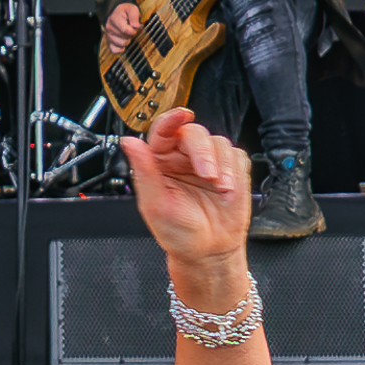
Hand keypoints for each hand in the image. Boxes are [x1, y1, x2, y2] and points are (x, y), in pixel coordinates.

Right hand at [103, 1, 143, 53]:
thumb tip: (136, 27)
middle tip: (132, 30)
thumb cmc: (125, 11)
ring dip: (127, 41)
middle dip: (131, 36)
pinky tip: (124, 43)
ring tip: (128, 34)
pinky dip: (120, 49)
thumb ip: (134, 16)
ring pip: (120, 45)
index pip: (125, 31)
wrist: (116, 12)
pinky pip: (114, 50)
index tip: (136, 27)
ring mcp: (108, 36)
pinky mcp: (109, 42)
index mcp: (114, 20)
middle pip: (123, 39)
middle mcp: (109, 29)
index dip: (133, 31)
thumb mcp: (132, 9)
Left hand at [122, 108, 252, 269]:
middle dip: (203, 152)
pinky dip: (234, 170)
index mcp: (159, 163)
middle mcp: (182, 159)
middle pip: (194, 133)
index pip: (163, 132)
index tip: (181, 115)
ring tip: (219, 187)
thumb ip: (144, 170)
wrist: (208, 250)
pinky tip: (227, 189)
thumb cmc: (178, 232)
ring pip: (219, 142)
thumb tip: (128, 143)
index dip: (171, 119)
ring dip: (222, 164)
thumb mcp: (154, 203)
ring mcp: (208, 162)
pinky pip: (237, 155)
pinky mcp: (230, 169)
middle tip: (207, 174)